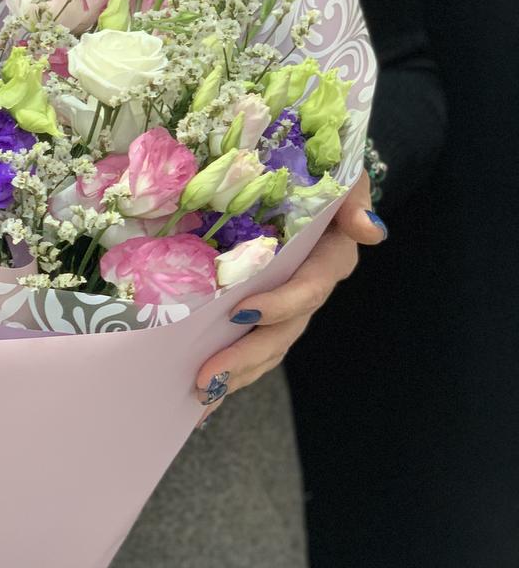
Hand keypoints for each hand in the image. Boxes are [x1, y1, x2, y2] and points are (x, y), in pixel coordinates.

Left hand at [195, 172, 385, 417]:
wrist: (306, 172)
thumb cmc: (321, 171)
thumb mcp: (341, 173)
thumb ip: (352, 195)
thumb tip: (369, 227)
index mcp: (329, 256)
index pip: (309, 287)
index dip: (281, 303)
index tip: (243, 311)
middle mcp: (310, 287)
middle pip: (283, 331)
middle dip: (245, 356)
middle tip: (207, 377)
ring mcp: (288, 304)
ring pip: (267, 347)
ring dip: (235, 374)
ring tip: (199, 395)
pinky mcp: (265, 311)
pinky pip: (252, 345)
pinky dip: (229, 370)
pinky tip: (200, 396)